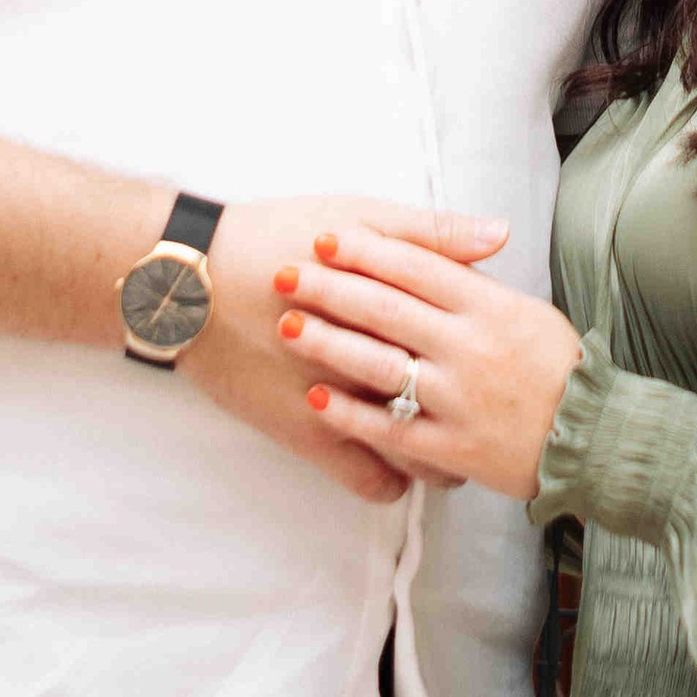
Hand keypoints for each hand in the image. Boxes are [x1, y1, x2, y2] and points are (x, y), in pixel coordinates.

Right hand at [183, 196, 510, 506]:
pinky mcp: (309, 436)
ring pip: (422, 452)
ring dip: (442, 456)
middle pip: (455, 401)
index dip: (497, 355)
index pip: (472, 341)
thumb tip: (499, 235)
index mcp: (401, 304)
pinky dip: (391, 479)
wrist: (193, 281)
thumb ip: (429, 233)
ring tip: (449, 449)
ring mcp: (347, 404)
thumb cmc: (274, 237)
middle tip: (486, 410)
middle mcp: (380, 359)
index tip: (504, 360)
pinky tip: (395, 466)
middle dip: (477, 412)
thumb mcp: (356, 215)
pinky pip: (370, 481)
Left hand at [278, 218, 582, 501]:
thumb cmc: (560, 369)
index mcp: (490, 307)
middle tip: (283, 273)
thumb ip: (482, 279)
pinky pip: (390, 429)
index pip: (416, 267)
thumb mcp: (527, 310)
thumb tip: (467, 232)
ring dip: (328, 343)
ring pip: (380, 364)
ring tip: (288, 325)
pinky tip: (316, 398)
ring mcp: (458, 398)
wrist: (597, 439)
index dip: (367, 251)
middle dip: (330, 287)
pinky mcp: (451, 447)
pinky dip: (350, 414)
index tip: (325, 238)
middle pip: (387, 308)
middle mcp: (470, 347)